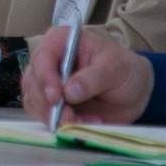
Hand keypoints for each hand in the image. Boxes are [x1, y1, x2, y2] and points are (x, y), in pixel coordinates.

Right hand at [20, 26, 152, 127]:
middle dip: (48, 104)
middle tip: (69, 118)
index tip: (56, 97)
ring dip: (53, 116)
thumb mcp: (115, 68)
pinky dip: (59, 124)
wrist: (132, 91)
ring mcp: (47, 84)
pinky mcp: (50, 104)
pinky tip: (83, 123)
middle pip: (32, 82)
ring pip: (33, 101)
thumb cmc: (124, 70)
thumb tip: (69, 92)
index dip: (45, 77)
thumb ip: (93, 78)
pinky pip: (43, 116)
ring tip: (82, 121)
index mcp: (61, 41)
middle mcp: (49, 61)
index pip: (42, 57)